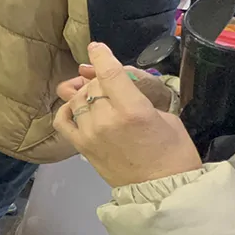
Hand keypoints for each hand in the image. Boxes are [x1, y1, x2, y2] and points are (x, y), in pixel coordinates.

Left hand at [53, 43, 201, 186]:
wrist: (161, 188)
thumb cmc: (172, 152)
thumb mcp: (164, 116)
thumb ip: (138, 97)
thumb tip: (119, 83)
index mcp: (132, 110)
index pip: (109, 73)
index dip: (101, 55)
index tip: (96, 46)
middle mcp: (106, 120)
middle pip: (93, 85)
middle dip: (101, 80)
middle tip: (111, 84)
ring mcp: (90, 134)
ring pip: (77, 100)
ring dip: (86, 93)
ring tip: (97, 96)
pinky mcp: (80, 147)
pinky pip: (62, 120)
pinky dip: (66, 109)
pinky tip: (76, 107)